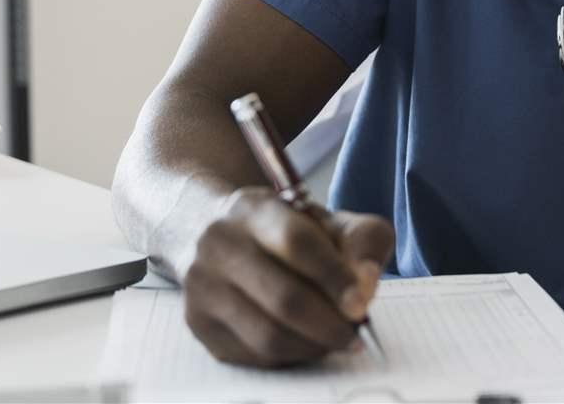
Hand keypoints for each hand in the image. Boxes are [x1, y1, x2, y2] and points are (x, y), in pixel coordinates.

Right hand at [182, 186, 393, 366]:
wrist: (207, 230)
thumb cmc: (280, 231)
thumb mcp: (325, 219)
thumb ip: (361, 239)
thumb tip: (365, 283)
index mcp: (254, 209)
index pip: (298, 243)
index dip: (335, 277)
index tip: (362, 304)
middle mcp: (219, 243)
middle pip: (284, 297)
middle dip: (330, 324)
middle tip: (356, 334)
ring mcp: (202, 285)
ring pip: (269, 334)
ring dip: (314, 345)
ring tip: (336, 339)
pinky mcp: (198, 321)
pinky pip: (254, 354)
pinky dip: (291, 355)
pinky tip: (306, 342)